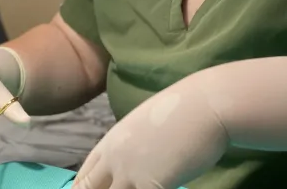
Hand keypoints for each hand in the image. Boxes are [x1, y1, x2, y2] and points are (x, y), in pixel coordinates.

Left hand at [74, 77, 228, 188]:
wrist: (203, 105)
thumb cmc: (181, 111)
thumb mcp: (142, 125)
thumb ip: (130, 145)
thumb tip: (134, 159)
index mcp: (110, 142)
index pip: (84, 174)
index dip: (83, 187)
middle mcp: (114, 158)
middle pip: (89, 188)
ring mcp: (131, 173)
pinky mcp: (153, 184)